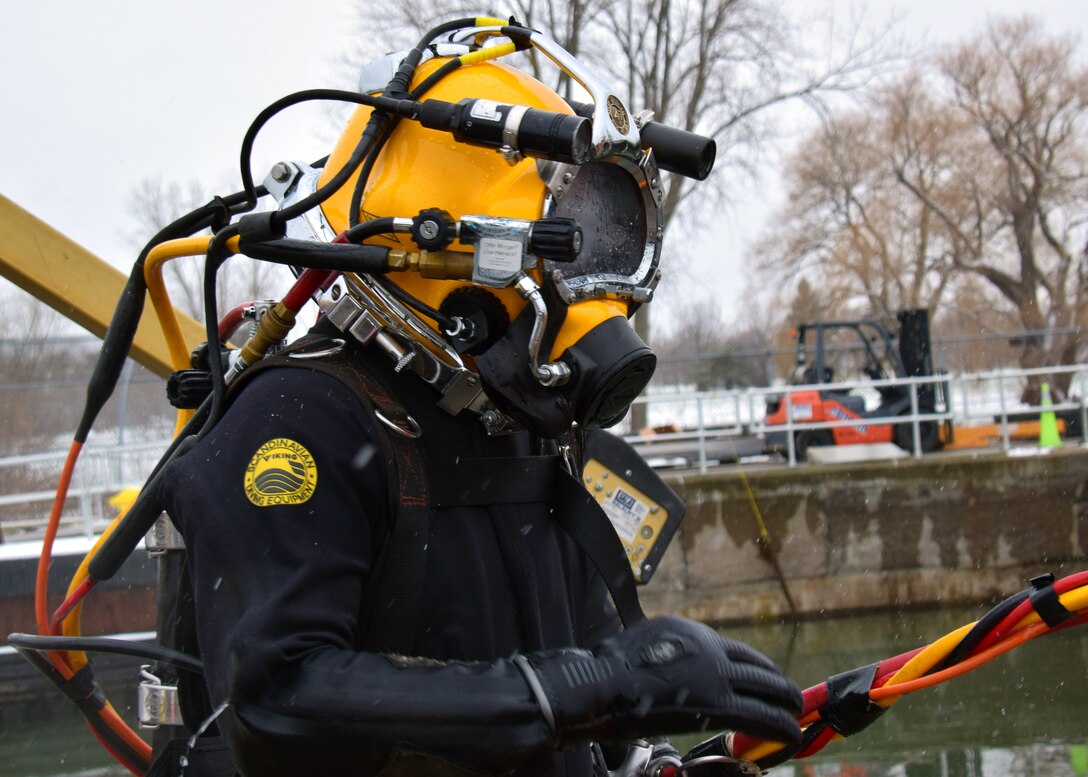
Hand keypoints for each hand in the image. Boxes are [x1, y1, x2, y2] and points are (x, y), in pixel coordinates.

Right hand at [522, 616, 801, 747]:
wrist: (596, 685)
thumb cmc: (605, 675)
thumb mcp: (639, 651)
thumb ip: (666, 659)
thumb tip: (675, 677)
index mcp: (686, 630)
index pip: (731, 648)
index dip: (753, 667)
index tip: (762, 678)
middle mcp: (705, 644)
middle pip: (756, 664)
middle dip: (777, 684)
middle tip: (790, 699)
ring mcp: (712, 671)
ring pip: (765, 687)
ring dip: (786, 704)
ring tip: (797, 717)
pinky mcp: (715, 701)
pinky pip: (759, 715)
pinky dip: (781, 727)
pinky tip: (791, 737)